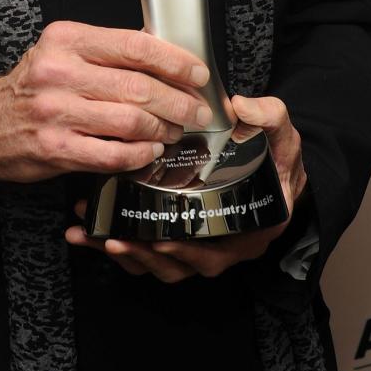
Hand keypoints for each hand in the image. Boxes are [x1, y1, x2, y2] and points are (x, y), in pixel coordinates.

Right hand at [0, 21, 213, 190]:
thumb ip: (105, 52)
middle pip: (140, 87)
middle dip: (179, 102)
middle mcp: (60, 72)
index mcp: (66, 40)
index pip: (135, 46)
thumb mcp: (60, 53)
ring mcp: (57, 113)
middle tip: (196, 110)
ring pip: (132, 122)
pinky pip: (114, 154)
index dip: (175, 61)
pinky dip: (140, 155)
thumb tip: (164, 57)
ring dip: (163, 130)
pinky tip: (149, 151)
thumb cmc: (30, 89)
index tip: (196, 73)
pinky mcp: (56, 149)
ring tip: (173, 131)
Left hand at [65, 93, 306, 282]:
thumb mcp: (282, 134)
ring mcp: (197, 245)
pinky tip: (89, 233)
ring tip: (93, 236)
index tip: (161, 239)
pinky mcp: (176, 237)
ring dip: (125, 255)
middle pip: (179, 266)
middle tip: (114, 239)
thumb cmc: (277, 156)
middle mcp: (221, 246)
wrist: (275, 166)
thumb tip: (241, 105)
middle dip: (144, 255)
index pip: (216, 253)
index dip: (188, 251)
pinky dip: (118, 247)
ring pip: (158, 265)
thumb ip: (268, 117)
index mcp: (249, 231)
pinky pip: (146, 254)